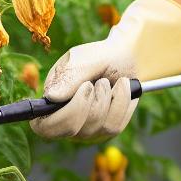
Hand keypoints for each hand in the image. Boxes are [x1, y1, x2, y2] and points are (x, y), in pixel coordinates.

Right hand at [29, 0, 180, 141]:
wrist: (138, 51)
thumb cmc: (110, 49)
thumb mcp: (90, 54)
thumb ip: (72, 73)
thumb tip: (51, 98)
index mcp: (54, 98)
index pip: (42, 125)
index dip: (55, 118)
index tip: (78, 93)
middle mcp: (68, 116)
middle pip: (67, 131)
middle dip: (87, 106)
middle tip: (101, 83)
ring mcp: (89, 125)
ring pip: (94, 130)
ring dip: (109, 103)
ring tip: (117, 81)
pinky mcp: (110, 126)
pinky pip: (115, 128)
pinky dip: (124, 107)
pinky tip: (128, 90)